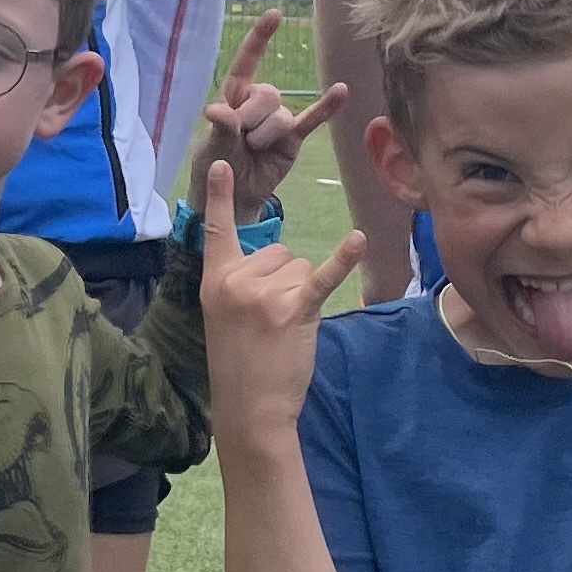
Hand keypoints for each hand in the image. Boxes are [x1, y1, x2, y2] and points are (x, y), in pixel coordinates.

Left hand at [186, 12, 351, 227]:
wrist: (234, 196)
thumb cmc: (216, 165)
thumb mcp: (211, 147)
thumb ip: (218, 128)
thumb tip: (216, 111)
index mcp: (233, 96)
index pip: (246, 63)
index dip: (260, 38)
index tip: (275, 14)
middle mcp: (258, 103)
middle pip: (267, 95)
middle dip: (252, 121)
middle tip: (240, 142)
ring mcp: (278, 119)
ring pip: (282, 116)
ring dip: (267, 137)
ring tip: (254, 152)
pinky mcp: (294, 138)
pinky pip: (312, 119)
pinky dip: (327, 107)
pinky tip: (341, 91)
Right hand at [198, 158, 366, 449]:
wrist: (248, 409)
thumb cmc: (240, 364)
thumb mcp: (223, 317)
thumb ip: (241, 283)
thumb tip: (278, 262)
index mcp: (214, 280)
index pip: (217, 230)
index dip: (222, 195)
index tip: (223, 161)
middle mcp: (237, 280)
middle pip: (279, 251)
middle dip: (283, 281)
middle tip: (269, 323)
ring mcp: (265, 294)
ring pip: (302, 267)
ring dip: (302, 295)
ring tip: (284, 330)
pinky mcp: (295, 309)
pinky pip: (321, 276)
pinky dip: (342, 259)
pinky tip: (356, 240)